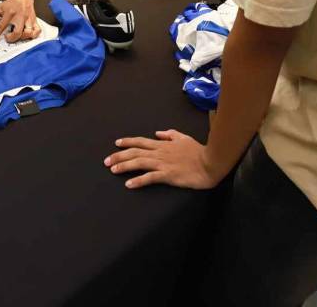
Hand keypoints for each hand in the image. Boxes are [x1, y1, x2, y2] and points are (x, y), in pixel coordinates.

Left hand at [0, 0, 38, 45]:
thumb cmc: (9, 4)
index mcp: (9, 13)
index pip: (0, 28)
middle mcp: (20, 16)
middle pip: (17, 33)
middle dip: (11, 38)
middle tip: (7, 37)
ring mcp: (28, 19)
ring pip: (28, 33)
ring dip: (22, 37)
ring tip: (17, 35)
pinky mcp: (34, 21)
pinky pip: (37, 31)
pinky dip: (33, 35)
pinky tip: (27, 35)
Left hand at [104, 129, 224, 189]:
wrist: (210, 162)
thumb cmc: (198, 151)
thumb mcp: (184, 138)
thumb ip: (170, 134)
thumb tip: (159, 133)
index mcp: (163, 145)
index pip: (141, 142)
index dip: (127, 142)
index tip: (116, 143)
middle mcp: (160, 153)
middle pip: (135, 152)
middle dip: (119, 156)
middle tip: (106, 161)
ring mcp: (163, 164)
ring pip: (139, 163)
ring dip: (124, 166)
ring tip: (112, 170)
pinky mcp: (168, 175)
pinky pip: (150, 178)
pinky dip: (138, 180)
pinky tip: (129, 184)